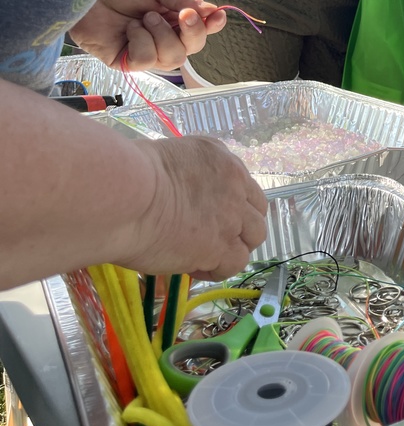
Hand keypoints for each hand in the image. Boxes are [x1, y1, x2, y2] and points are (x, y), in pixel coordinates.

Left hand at [68, 0, 227, 70]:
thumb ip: (184, 0)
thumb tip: (212, 11)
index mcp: (172, 16)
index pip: (200, 29)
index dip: (212, 26)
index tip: (217, 16)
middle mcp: (161, 35)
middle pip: (192, 49)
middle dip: (192, 33)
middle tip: (183, 15)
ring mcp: (144, 50)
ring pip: (173, 59)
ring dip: (162, 36)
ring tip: (144, 18)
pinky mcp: (125, 61)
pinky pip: (146, 61)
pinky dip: (141, 42)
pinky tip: (129, 29)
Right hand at [122, 137, 267, 280]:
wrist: (125, 195)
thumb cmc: (127, 174)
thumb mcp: (164, 156)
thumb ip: (183, 173)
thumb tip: (177, 193)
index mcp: (219, 157)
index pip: (243, 185)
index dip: (232, 205)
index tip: (209, 216)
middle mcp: (234, 183)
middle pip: (256, 211)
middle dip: (240, 227)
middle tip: (211, 238)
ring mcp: (232, 215)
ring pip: (254, 237)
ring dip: (233, 248)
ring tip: (204, 256)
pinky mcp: (221, 245)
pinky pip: (235, 263)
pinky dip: (218, 269)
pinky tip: (194, 268)